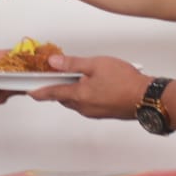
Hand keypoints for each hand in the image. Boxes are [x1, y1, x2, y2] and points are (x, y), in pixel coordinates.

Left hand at [28, 54, 147, 119]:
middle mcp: (83, 107)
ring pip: (75, 101)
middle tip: (59, 75)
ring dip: (73, 91)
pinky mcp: (103, 113)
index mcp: (78, 95)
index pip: (52, 93)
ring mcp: (93, 112)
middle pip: (63, 97)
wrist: (145, 98)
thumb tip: (54, 62)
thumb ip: (72, 63)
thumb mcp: (96, 64)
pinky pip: (86, 104)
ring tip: (81, 77)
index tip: (31, 92)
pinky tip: (94, 85)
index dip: (40, 91)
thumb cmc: (124, 80)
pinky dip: (84, 95)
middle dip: (59, 88)